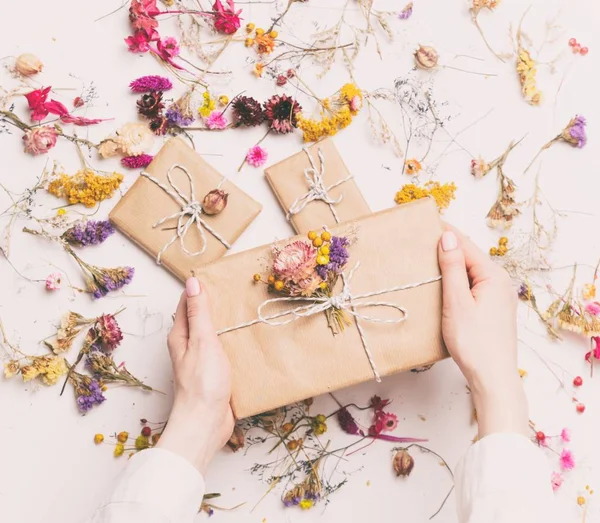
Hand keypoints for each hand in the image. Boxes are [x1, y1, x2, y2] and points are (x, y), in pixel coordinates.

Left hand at [157, 277, 234, 474]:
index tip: (218, 275)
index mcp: (181, 336)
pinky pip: (225, 353)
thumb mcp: (202, 340)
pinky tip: (249, 342)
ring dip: (228, 325)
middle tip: (238, 291)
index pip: (187, 303)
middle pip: (202, 319)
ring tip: (247, 312)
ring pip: (215, 336)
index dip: (200, 288)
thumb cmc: (202, 383)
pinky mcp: (216, 374)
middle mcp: (189, 347)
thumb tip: (192, 282)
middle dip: (217, 305)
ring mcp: (202, 361)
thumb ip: (199, 312)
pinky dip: (235, 344)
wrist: (206, 423)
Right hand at [437, 227, 527, 437]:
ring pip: (469, 273)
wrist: (493, 378)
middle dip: (446, 247)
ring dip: (449, 265)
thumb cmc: (474, 343)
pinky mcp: (492, 310)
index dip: (444, 232)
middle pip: (468, 257)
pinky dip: (455, 281)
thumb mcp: (457, 301)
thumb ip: (452, 267)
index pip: (465, 245)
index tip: (425, 222)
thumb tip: (448, 236)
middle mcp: (499, 282)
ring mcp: (497, 297)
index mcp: (493, 276)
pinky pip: (472, 286)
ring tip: (426, 260)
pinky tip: (441, 285)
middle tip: (420, 240)